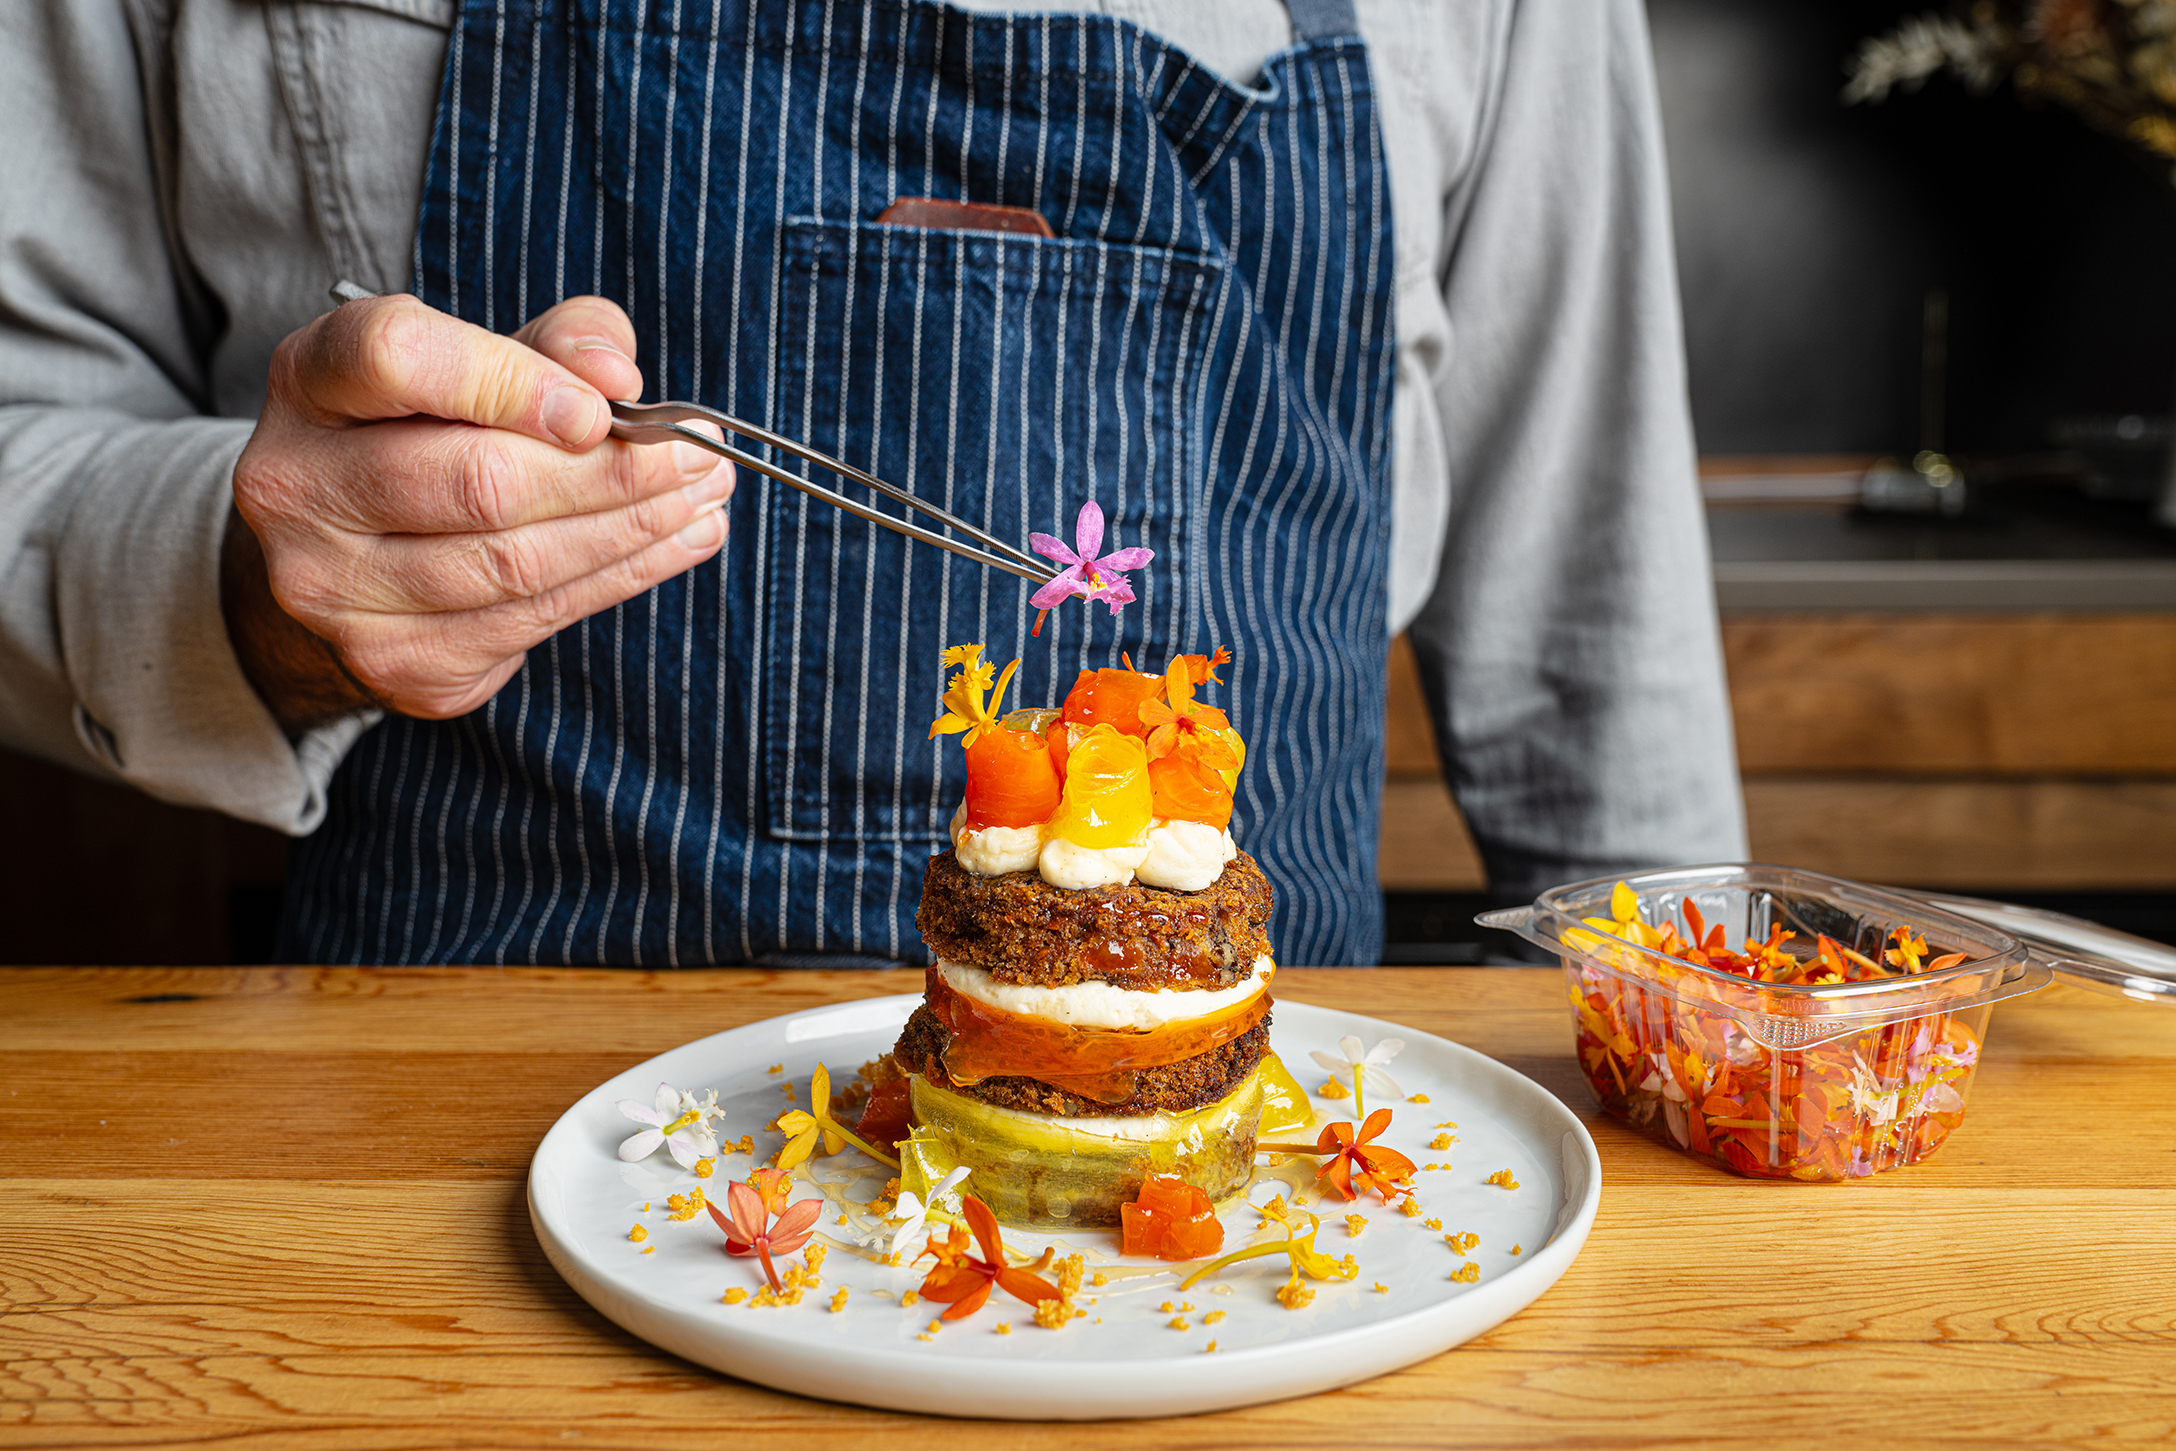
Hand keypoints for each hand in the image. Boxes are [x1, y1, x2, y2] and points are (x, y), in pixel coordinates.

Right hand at [223, 294, 730, 731]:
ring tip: (702, 498)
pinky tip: (674, 545)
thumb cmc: (428, 435)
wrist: (348, 560)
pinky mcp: (394, 659)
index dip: (511, 381)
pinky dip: (620, 579)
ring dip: (632, 530)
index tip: (602, 406)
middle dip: (610, 471)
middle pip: (476, 479)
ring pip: (514, 561)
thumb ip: (554, 346)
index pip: (396, 358)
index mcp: (312, 382)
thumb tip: (615, 375)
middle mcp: (299, 486)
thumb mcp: (477, 362)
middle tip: (696, 455)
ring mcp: (336, 586)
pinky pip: (531, 619)